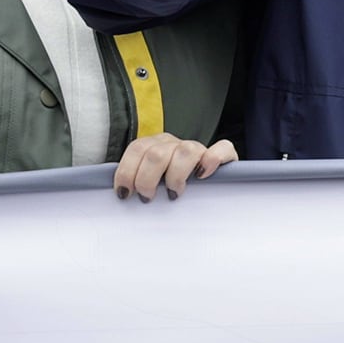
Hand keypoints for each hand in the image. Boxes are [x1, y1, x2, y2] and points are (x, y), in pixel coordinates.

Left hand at [115, 133, 236, 200]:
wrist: (205, 190)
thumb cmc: (168, 191)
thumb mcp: (148, 185)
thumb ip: (135, 183)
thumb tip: (120, 195)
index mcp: (154, 146)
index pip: (136, 148)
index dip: (127, 171)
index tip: (124, 194)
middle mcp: (174, 144)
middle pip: (156, 153)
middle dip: (147, 180)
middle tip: (148, 198)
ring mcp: (198, 148)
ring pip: (185, 151)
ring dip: (175, 176)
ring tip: (174, 193)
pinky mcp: (224, 156)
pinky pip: (221, 149)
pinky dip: (212, 160)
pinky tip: (202, 176)